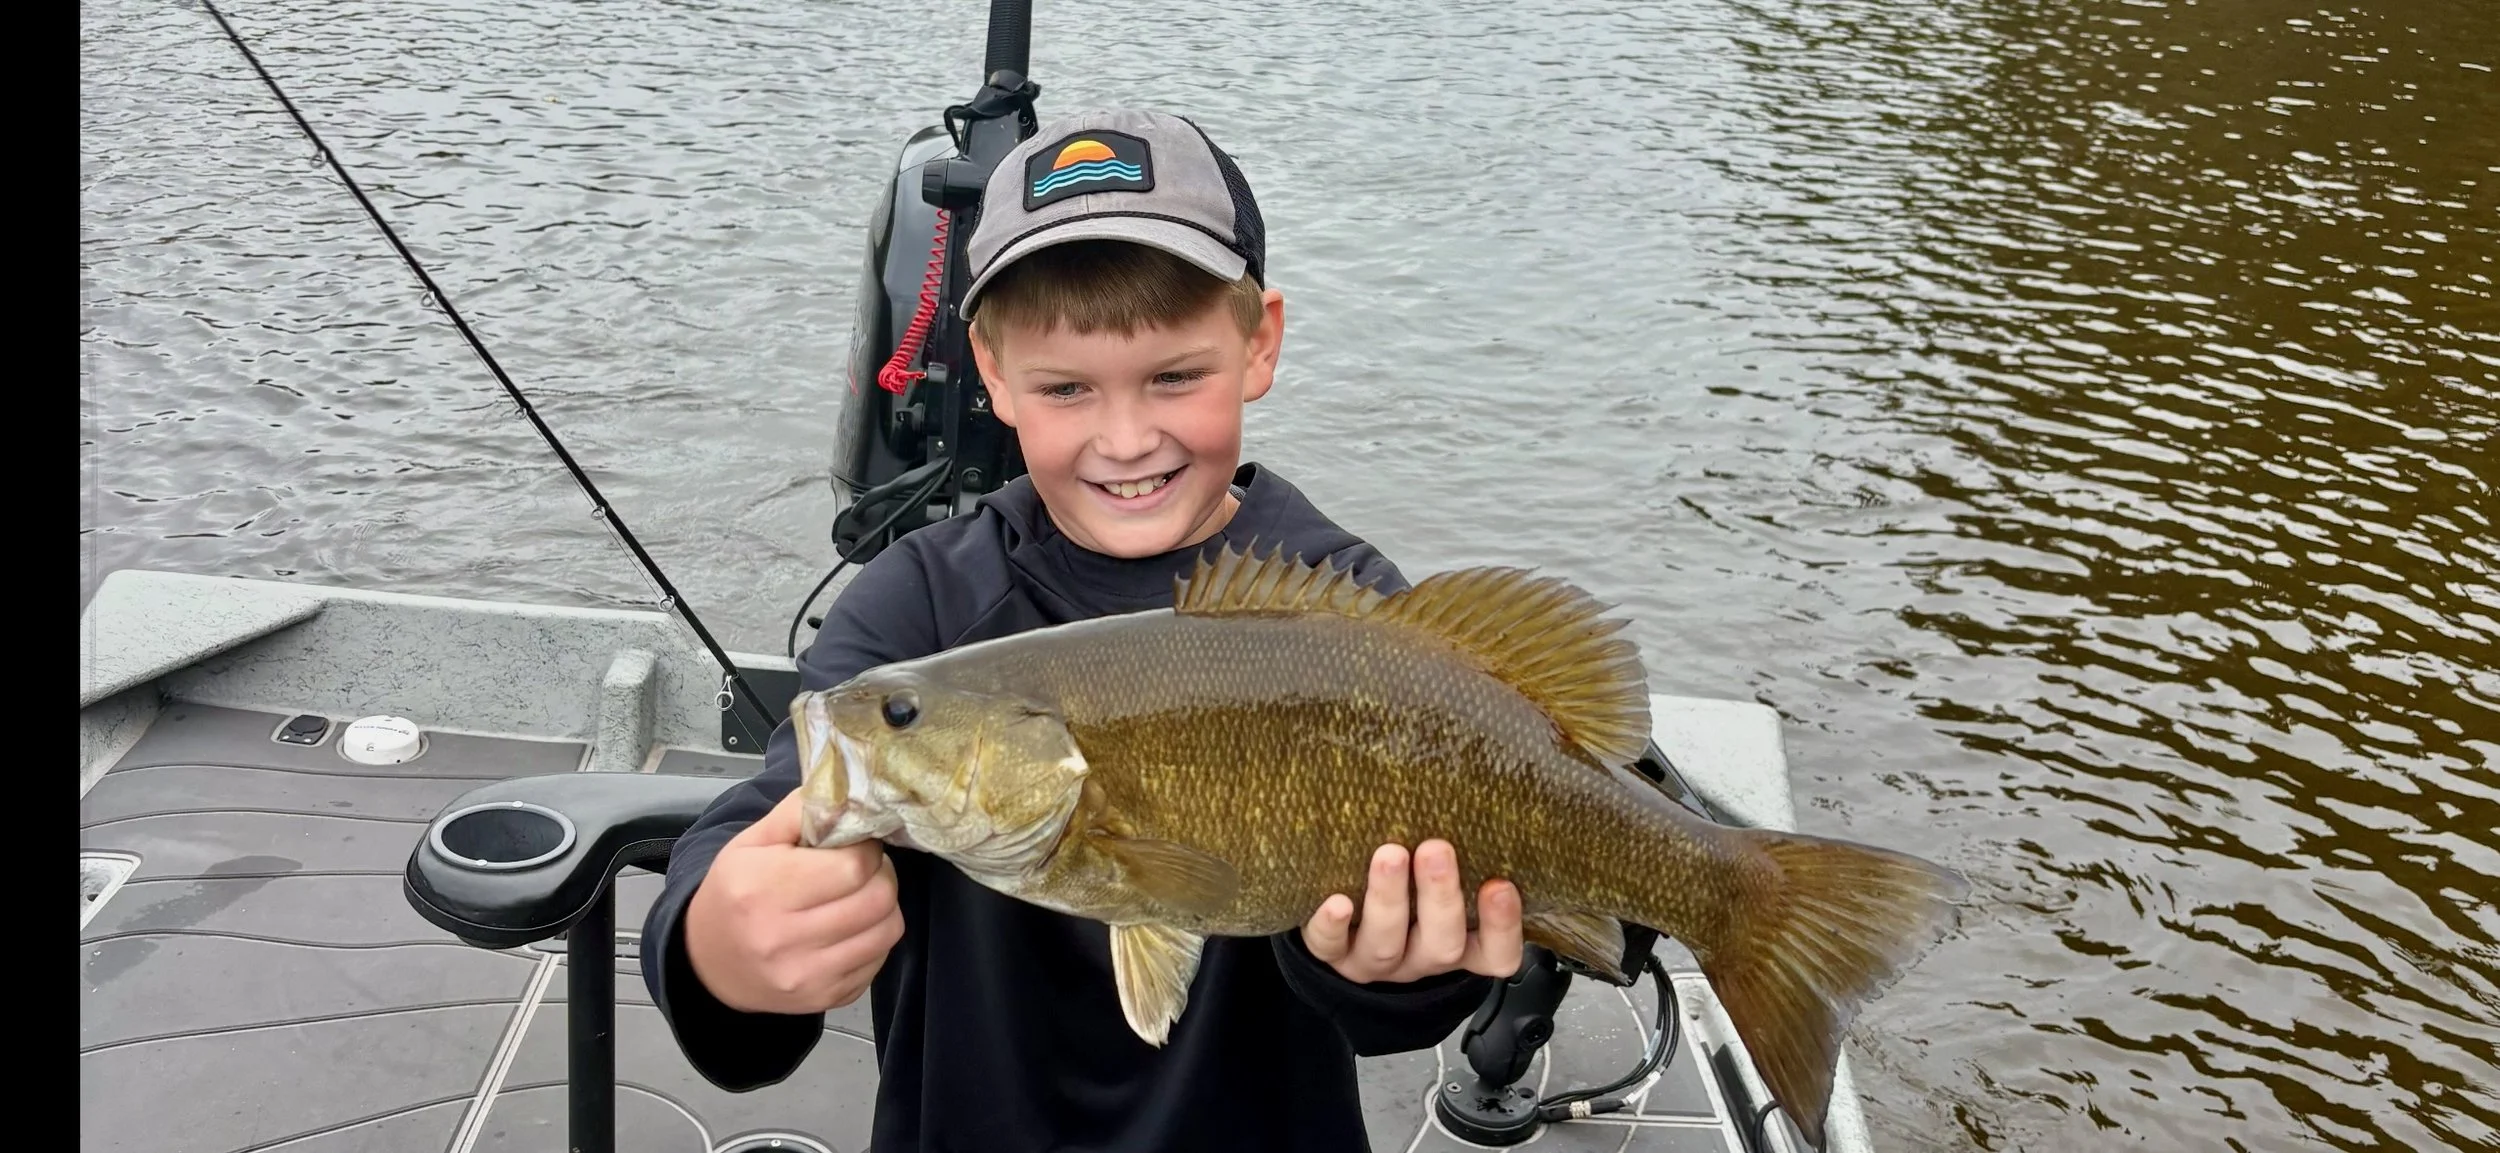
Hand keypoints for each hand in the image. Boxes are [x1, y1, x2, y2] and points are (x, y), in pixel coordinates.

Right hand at [684, 788, 904, 1014]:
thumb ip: (800, 811)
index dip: (866, 850)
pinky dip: (874, 939)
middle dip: (881, 875)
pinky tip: (850, 928)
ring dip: (884, 907)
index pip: (853, 867)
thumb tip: (849, 794)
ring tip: (859, 896)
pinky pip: (879, 961)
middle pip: (878, 899)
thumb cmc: (734, 892)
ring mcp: (806, 975)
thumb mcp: (752, 842)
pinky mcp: (825, 998)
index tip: (857, 846)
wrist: (708, 962)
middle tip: (864, 869)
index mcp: (763, 889)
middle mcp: (783, 938)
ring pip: (887, 931)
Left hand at [1301, 840, 1522, 983]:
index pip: (1495, 953)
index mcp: (1457, 944)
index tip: (1500, 885)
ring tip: (1390, 856)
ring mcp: (1373, 961)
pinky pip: (1329, 949)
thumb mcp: (1436, 880)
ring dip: (1389, 900)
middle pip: (1441, 945)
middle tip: (1437, 849)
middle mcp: (1419, 957)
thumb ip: (1458, 853)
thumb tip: (1467, 790)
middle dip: (1440, 897)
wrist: (1338, 928)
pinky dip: (1332, 927)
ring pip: (1386, 945)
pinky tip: (1337, 902)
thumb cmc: (1404, 888)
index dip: (1501, 927)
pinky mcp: (1329, 955)